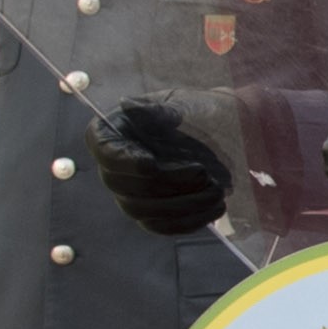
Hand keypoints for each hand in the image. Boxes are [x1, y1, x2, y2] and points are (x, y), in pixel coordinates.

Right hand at [84, 100, 233, 235]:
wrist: (222, 131)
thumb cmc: (197, 112)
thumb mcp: (181, 102)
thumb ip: (158, 109)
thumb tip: (129, 105)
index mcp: (114, 134)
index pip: (105, 151)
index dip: (123, 161)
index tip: (150, 164)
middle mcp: (115, 168)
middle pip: (124, 187)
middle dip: (166, 184)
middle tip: (204, 174)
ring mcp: (131, 194)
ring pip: (143, 211)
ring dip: (181, 206)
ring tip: (216, 192)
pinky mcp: (153, 214)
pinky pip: (162, 226)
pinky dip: (188, 222)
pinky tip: (215, 209)